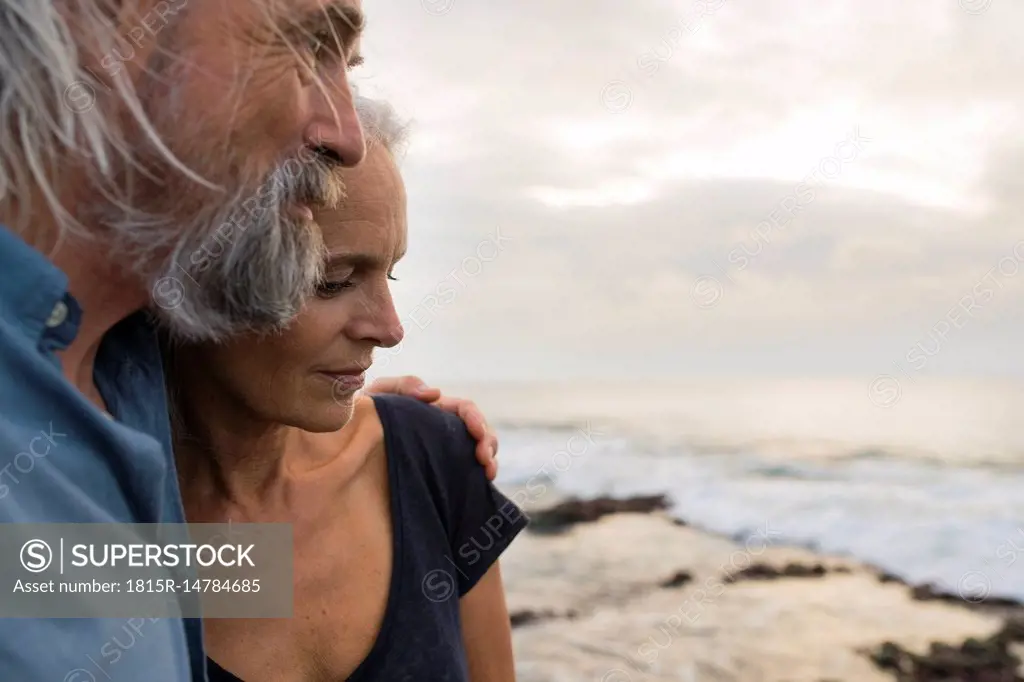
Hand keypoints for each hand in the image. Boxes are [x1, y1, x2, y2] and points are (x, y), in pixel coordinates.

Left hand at [364, 376, 498, 479]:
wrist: (342, 447)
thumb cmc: (362, 416)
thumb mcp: (378, 394)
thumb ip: (402, 386)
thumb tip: (435, 394)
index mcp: (433, 409)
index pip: (464, 409)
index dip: (474, 418)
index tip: (476, 433)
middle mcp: (443, 430)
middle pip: (478, 432)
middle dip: (487, 441)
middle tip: (484, 458)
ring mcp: (442, 452)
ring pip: (477, 451)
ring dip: (489, 458)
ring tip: (487, 472)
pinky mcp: (438, 473)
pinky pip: (465, 474)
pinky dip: (479, 477)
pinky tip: (482, 484)